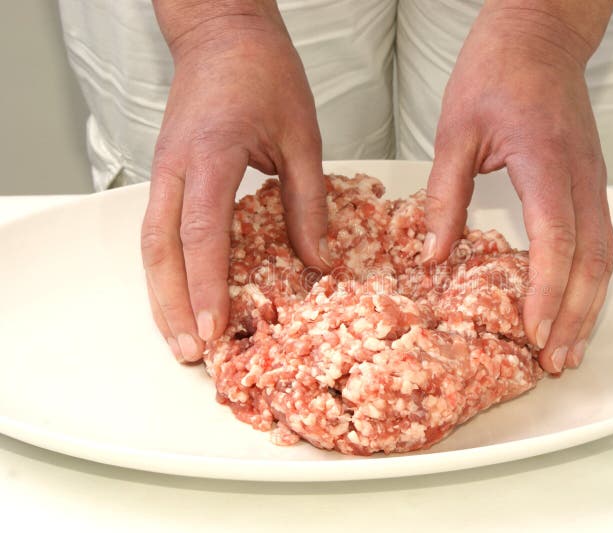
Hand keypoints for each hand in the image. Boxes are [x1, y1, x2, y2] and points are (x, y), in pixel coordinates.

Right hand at [142, 5, 327, 361]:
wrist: (223, 31)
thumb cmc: (263, 72)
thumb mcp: (301, 137)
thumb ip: (308, 202)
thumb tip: (319, 261)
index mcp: (212, 155)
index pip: (202, 234)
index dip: (207, 287)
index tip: (216, 329)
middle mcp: (177, 166)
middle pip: (161, 249)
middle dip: (172, 305)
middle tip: (191, 352)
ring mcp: (165, 168)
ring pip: (151, 242)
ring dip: (161, 294)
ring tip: (177, 337)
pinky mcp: (168, 171)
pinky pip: (158, 227)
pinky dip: (166, 267)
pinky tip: (178, 294)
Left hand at [423, 1, 612, 372]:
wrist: (540, 34)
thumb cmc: (497, 70)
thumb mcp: (455, 129)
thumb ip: (446, 194)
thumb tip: (435, 256)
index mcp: (544, 159)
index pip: (555, 238)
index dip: (545, 291)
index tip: (531, 332)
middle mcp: (580, 174)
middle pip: (593, 259)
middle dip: (576, 316)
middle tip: (556, 361)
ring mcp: (594, 178)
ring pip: (605, 254)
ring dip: (589, 306)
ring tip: (570, 348)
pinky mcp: (592, 180)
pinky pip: (601, 239)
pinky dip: (591, 280)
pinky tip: (575, 304)